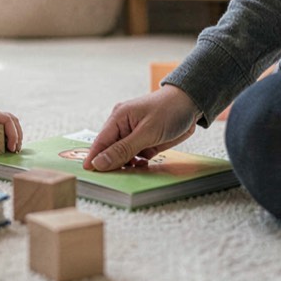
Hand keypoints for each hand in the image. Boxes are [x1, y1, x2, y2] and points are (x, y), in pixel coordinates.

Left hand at [0, 97, 22, 153]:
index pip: (4, 118)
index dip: (11, 132)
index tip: (11, 146)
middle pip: (12, 120)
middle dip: (17, 135)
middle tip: (15, 151)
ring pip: (12, 121)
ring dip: (17, 135)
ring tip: (15, 150)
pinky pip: (7, 126)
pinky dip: (12, 135)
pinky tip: (9, 147)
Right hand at [82, 85, 199, 171]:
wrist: (191, 103)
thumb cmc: (169, 110)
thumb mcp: (147, 132)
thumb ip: (123, 149)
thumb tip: (100, 162)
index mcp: (118, 118)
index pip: (101, 142)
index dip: (94, 158)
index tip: (89, 173)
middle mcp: (123, 126)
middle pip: (110, 151)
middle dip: (113, 164)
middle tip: (117, 177)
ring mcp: (134, 135)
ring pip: (123, 156)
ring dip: (127, 165)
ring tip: (135, 169)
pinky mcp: (145, 142)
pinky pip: (135, 157)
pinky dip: (138, 164)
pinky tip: (143, 165)